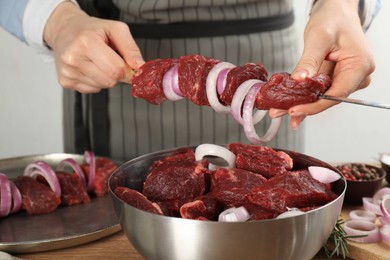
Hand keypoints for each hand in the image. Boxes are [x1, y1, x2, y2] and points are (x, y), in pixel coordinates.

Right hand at [44, 2, 143, 92]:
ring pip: (102, 86)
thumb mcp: (115, 29)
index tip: (128, 64)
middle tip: (111, 60)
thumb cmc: (92, 29)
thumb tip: (140, 67)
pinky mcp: (65, 81)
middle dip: (117, 73)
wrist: (65, 30)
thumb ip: (131, 48)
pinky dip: (96, 81)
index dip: (127, 69)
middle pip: (110, 81)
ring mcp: (68, 72)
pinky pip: (92, 89)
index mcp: (86, 42)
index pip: (116, 70)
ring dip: (106, 77)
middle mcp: (73, 58)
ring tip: (98, 61)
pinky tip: (90, 67)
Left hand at [270, 0, 374, 127]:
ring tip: (278, 109)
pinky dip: (303, 95)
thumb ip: (309, 61)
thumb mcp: (318, 38)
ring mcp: (348, 78)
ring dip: (300, 103)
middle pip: (328, 99)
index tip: (294, 110)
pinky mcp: (336, 78)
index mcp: (359, 66)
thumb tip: (299, 81)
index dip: (314, 106)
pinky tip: (288, 103)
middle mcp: (358, 76)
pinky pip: (319, 90)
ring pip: (322, 97)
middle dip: (303, 106)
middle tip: (278, 112)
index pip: (336, 94)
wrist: (336, 12)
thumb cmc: (333, 19)